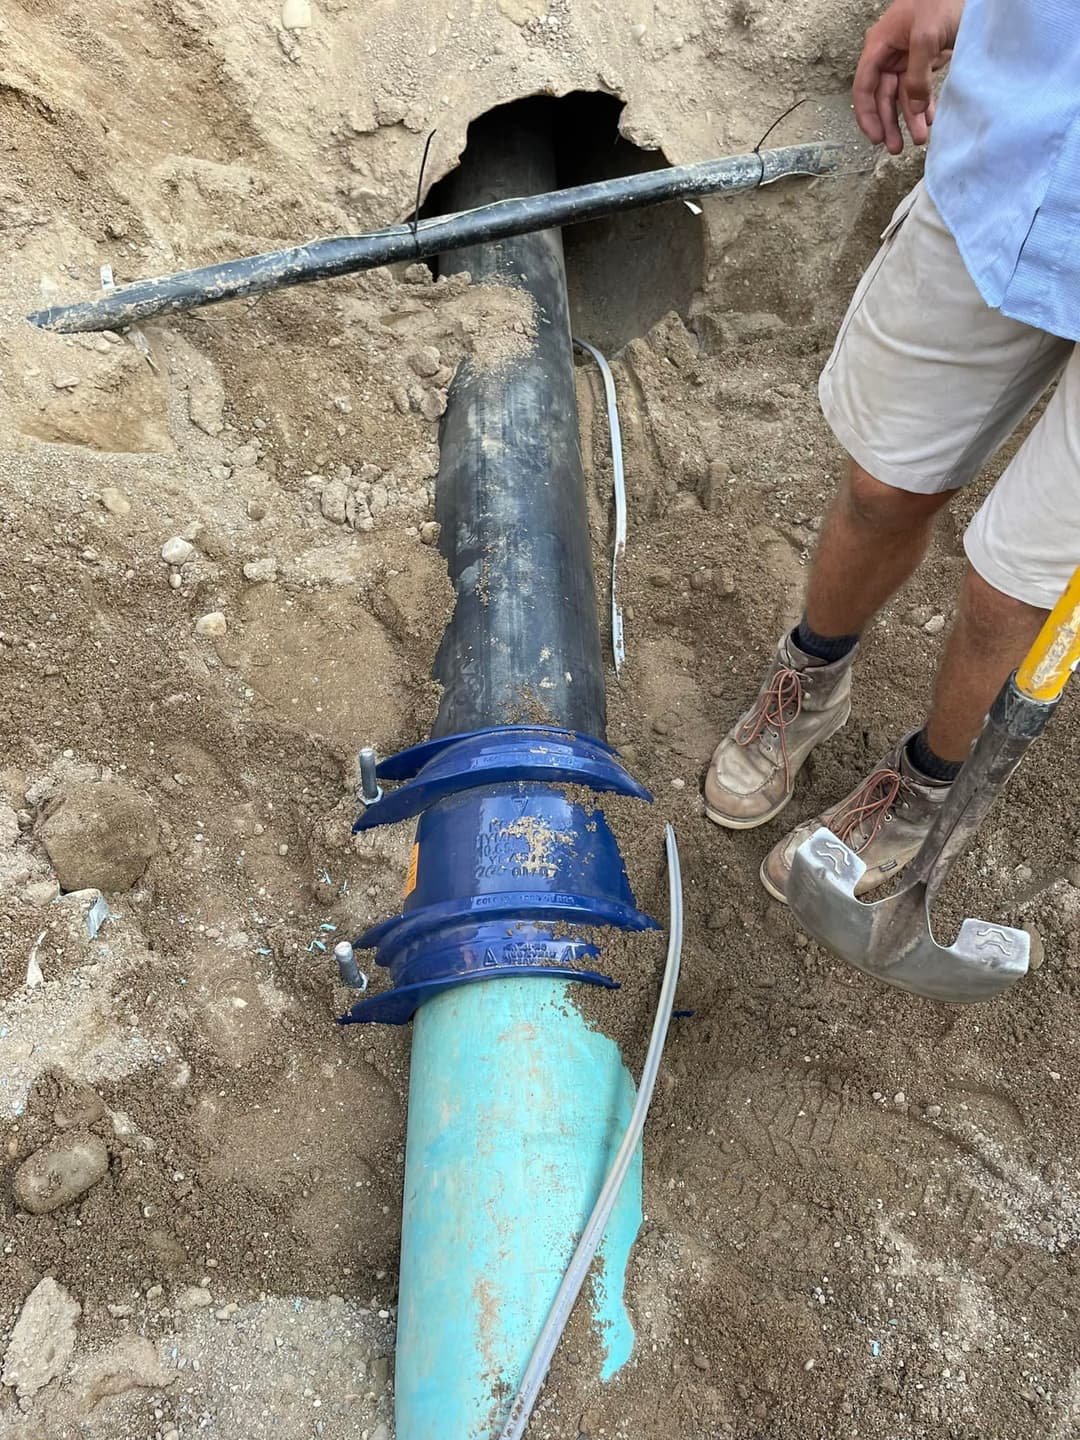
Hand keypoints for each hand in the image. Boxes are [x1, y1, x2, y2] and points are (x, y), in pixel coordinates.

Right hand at [853, 0, 963, 153]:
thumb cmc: (940, 2)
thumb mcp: (926, 37)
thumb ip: (917, 76)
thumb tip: (914, 110)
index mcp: (879, 46)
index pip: (864, 88)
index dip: (867, 115)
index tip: (875, 138)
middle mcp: (889, 55)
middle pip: (883, 97)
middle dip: (890, 124)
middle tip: (896, 148)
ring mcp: (906, 58)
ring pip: (903, 96)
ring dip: (910, 118)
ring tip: (918, 139)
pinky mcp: (924, 60)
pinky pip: (919, 88)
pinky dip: (924, 105)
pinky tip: (928, 120)